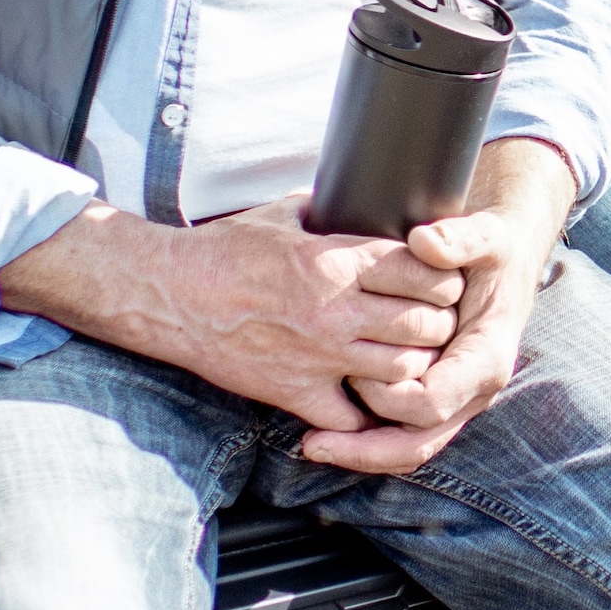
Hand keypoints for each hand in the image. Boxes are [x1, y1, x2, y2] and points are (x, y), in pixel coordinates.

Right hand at [0, 197, 465, 429]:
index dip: (441, 277)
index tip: (439, 280)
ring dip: (412, 363)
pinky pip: (353, 417)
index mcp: (336, 263)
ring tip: (406, 354)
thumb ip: (329, 209)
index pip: (423, 271)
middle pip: (425, 324)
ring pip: (403, 370)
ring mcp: (318, 357)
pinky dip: (366, 411)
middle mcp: (334, 312)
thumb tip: (359, 192)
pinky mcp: (295, 392)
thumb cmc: (224, 251)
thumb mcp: (281, 213)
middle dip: (438, 321)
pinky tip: (364, 395)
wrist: (169, 296)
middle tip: (433, 320)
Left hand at [302, 139, 580, 474]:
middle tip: (313, 442)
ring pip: (409, 449)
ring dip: (361, 453)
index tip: (352, 370)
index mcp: (486, 359)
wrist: (507, 265)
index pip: (432, 402)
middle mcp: (473, 391)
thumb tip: (424, 242)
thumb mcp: (485, 236)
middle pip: (418, 443)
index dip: (388, 393)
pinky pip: (403, 436)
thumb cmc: (492, 252)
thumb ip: (460, 238)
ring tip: (313, 446)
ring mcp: (456, 401)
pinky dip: (368, 440)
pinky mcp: (439, 400)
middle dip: (364, 449)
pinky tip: (327, 433)